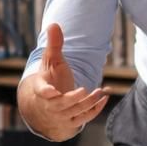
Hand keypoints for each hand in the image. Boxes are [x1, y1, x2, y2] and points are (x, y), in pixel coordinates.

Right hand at [20, 25, 106, 141]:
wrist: (47, 105)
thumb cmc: (50, 78)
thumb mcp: (51, 62)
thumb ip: (54, 45)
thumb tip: (53, 24)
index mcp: (42, 89)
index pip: (42, 92)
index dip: (46, 92)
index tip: (52, 91)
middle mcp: (50, 105)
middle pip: (62, 104)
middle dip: (73, 99)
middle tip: (84, 89)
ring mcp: (61, 115)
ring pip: (76, 111)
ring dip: (89, 102)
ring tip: (101, 91)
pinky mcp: (72, 121)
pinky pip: (84, 118)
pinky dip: (96, 109)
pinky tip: (104, 96)